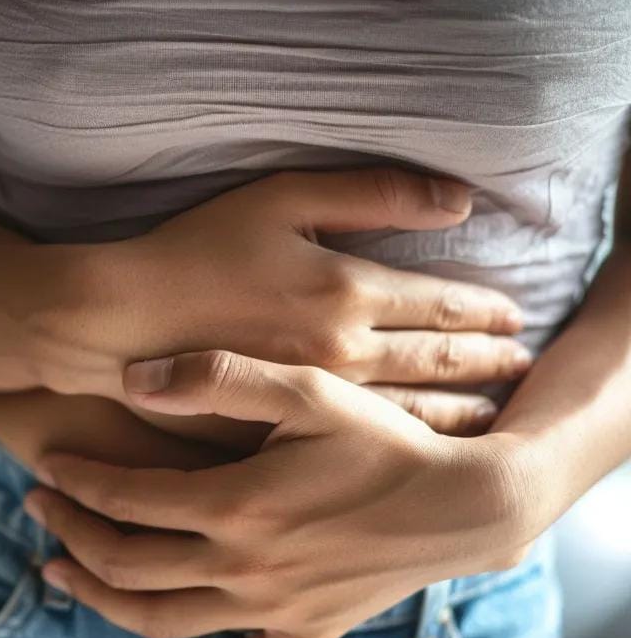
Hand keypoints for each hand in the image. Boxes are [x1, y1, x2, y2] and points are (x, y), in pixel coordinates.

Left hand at [23, 350, 539, 637]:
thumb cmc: (385, 440)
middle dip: (69, 534)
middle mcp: (242, 566)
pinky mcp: (302, 633)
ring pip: (158, 619)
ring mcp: (269, 609)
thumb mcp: (308, 390)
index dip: (75, 481)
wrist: (462, 506)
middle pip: (125, 562)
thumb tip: (133, 379)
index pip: (124, 498)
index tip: (46, 464)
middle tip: (35, 508)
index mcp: (235, 505)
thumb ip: (218, 377)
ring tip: (57, 575)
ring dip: (99, 599)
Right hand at [36, 167, 531, 433]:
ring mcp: (315, 400)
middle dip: (489, 362)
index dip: (487, 310)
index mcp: (348, 290)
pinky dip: (406, 440)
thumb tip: (458, 201)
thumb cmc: (192, 252)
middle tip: (520, 365)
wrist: (117, 326)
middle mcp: (345, 353)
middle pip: (441, 361)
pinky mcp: (283, 432)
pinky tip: (422, 444)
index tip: (514, 316)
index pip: (445, 304)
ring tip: (491, 411)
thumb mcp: (281, 198)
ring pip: (414, 409)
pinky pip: (360, 440)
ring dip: (461, 407)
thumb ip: (373, 192)